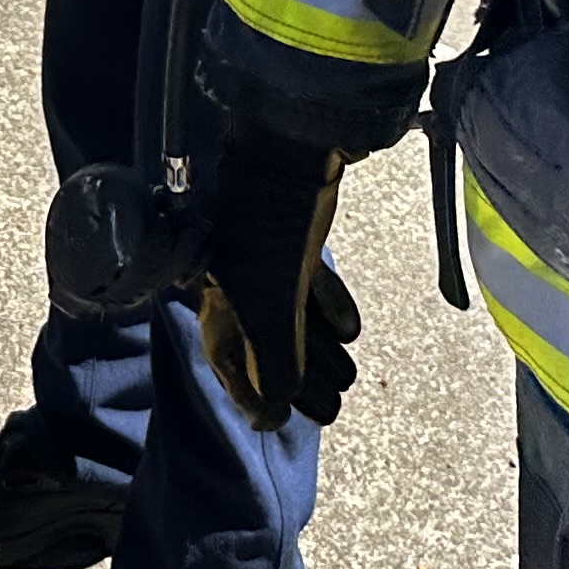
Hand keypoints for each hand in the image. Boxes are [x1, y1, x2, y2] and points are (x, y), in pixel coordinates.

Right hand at [191, 130, 359, 433]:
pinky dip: (327, 308)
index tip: (273, 423)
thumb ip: (276, 356)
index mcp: (217, 295)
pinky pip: (306, 284)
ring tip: (349, 379)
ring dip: (319, 349)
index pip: (228, 357)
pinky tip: (350, 331)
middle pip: (265, 341)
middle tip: (330, 412)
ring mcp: (264, 255)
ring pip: (290, 314)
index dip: (250, 394)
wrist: (293, 145)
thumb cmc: (272, 225)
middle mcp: (234, 277)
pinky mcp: (291, 235)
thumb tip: (280, 401)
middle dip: (298, 379)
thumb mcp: (272, 302)